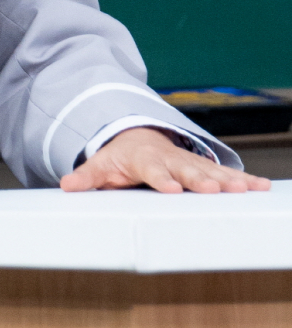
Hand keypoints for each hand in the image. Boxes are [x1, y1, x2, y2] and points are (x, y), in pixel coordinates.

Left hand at [60, 126, 270, 193]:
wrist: (137, 137)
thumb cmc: (120, 157)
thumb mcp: (101, 166)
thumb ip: (87, 177)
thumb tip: (66, 186)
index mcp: (145, 160)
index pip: (153, 170)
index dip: (162, 180)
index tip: (171, 189)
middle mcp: (171, 159)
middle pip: (186, 170)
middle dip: (201, 180)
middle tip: (214, 190)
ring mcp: (188, 162)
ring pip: (211, 171)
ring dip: (229, 181)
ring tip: (248, 190)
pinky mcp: (202, 167)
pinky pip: (225, 173)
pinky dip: (243, 179)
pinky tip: (261, 186)